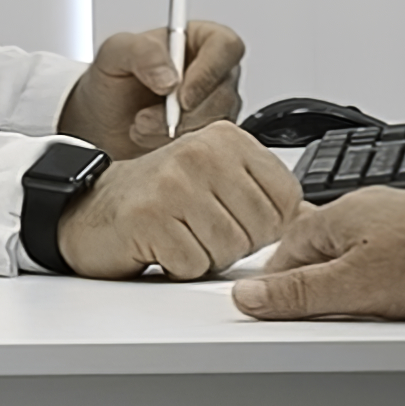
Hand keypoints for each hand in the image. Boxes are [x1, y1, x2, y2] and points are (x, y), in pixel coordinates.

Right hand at [49, 122, 309, 278]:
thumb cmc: (156, 198)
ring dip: (205, 257)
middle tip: (198, 229)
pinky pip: (193, 265)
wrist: (88, 208)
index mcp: (226, 139)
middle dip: (234, 244)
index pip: (286, 199)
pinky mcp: (150, 217)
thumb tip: (315, 216)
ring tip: (179, 235)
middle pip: (259, 229)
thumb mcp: (216, 179)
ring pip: (229, 249)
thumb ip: (262, 193)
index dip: (266, 225)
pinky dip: (178, 267)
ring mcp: (175, 182)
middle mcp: (202, 152)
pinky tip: (159, 246)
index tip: (234, 219)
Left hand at [65, 17, 252, 150]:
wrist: (100, 124)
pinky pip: (208, 146)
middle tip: (147, 117)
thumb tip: (170, 76)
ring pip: (217, 122)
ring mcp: (213, 106)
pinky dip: (176, 146)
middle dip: (185, 112)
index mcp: (198, 40)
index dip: (208, 72)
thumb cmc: (112, 83)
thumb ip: (142, 53)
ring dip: (175, 131)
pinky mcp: (209, 136)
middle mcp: (212, 72)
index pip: (225, 46)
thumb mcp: (115, 53)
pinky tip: (151, 139)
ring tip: (141, 126)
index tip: (181, 96)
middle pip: (224, 91)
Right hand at [232, 181, 404, 319]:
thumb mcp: (353, 286)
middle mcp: (366, 213)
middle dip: (313, 287)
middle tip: (309, 319)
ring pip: (356, 261)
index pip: (284, 250)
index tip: (264, 309)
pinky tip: (394, 307)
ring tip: (354, 316)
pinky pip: (389, 268)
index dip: (273, 285)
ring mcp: (397, 227)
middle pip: (319, 254)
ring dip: (350, 289)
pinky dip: (383, 288)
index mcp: (338, 216)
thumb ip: (298, 293)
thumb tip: (249, 296)